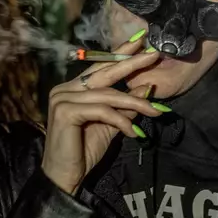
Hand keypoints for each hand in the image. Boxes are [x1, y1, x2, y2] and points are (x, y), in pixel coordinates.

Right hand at [41, 35, 162, 193]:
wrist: (65, 177)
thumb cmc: (84, 151)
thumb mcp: (112, 124)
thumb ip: (126, 105)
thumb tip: (147, 86)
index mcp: (74, 88)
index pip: (101, 66)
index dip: (120, 53)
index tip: (141, 41)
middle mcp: (65, 89)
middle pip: (104, 72)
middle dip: (131, 62)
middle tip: (154, 54)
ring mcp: (63, 98)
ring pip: (108, 94)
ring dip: (135, 103)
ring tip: (155, 111)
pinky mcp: (66, 112)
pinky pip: (102, 110)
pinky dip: (121, 120)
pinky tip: (134, 131)